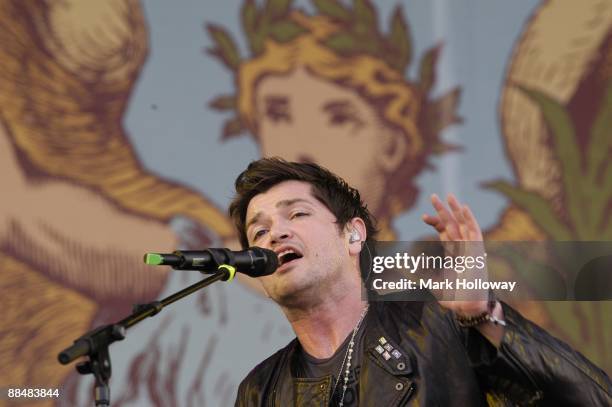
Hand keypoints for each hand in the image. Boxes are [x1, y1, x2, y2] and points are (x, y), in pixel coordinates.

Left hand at [422, 193, 487, 316]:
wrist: (468, 307)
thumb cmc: (454, 299)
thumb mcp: (433, 284)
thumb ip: (422, 275)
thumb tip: (407, 270)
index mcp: (453, 254)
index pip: (444, 232)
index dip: (435, 222)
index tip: (422, 217)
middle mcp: (462, 249)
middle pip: (452, 224)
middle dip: (443, 211)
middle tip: (433, 196)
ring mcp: (471, 250)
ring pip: (463, 224)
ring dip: (456, 210)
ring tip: (448, 196)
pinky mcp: (478, 252)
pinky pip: (475, 232)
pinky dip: (470, 220)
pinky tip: (464, 208)